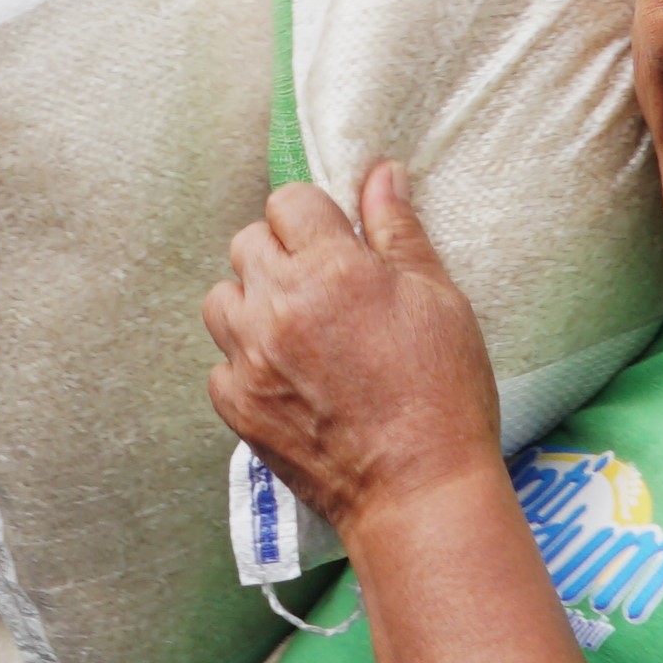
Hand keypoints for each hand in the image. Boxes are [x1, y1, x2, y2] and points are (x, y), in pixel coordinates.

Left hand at [200, 164, 503, 552]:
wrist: (419, 489)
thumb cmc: (443, 392)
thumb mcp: (438, 298)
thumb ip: (398, 231)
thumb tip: (380, 172)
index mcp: (331, 267)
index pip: (289, 201)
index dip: (316, 219)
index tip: (338, 245)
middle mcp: (278, 305)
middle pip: (247, 243)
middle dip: (282, 255)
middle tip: (323, 290)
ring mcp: (249, 358)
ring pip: (221, 299)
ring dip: (252, 304)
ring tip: (296, 331)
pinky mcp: (237, 406)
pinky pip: (219, 363)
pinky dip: (245, 365)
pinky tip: (287, 379)